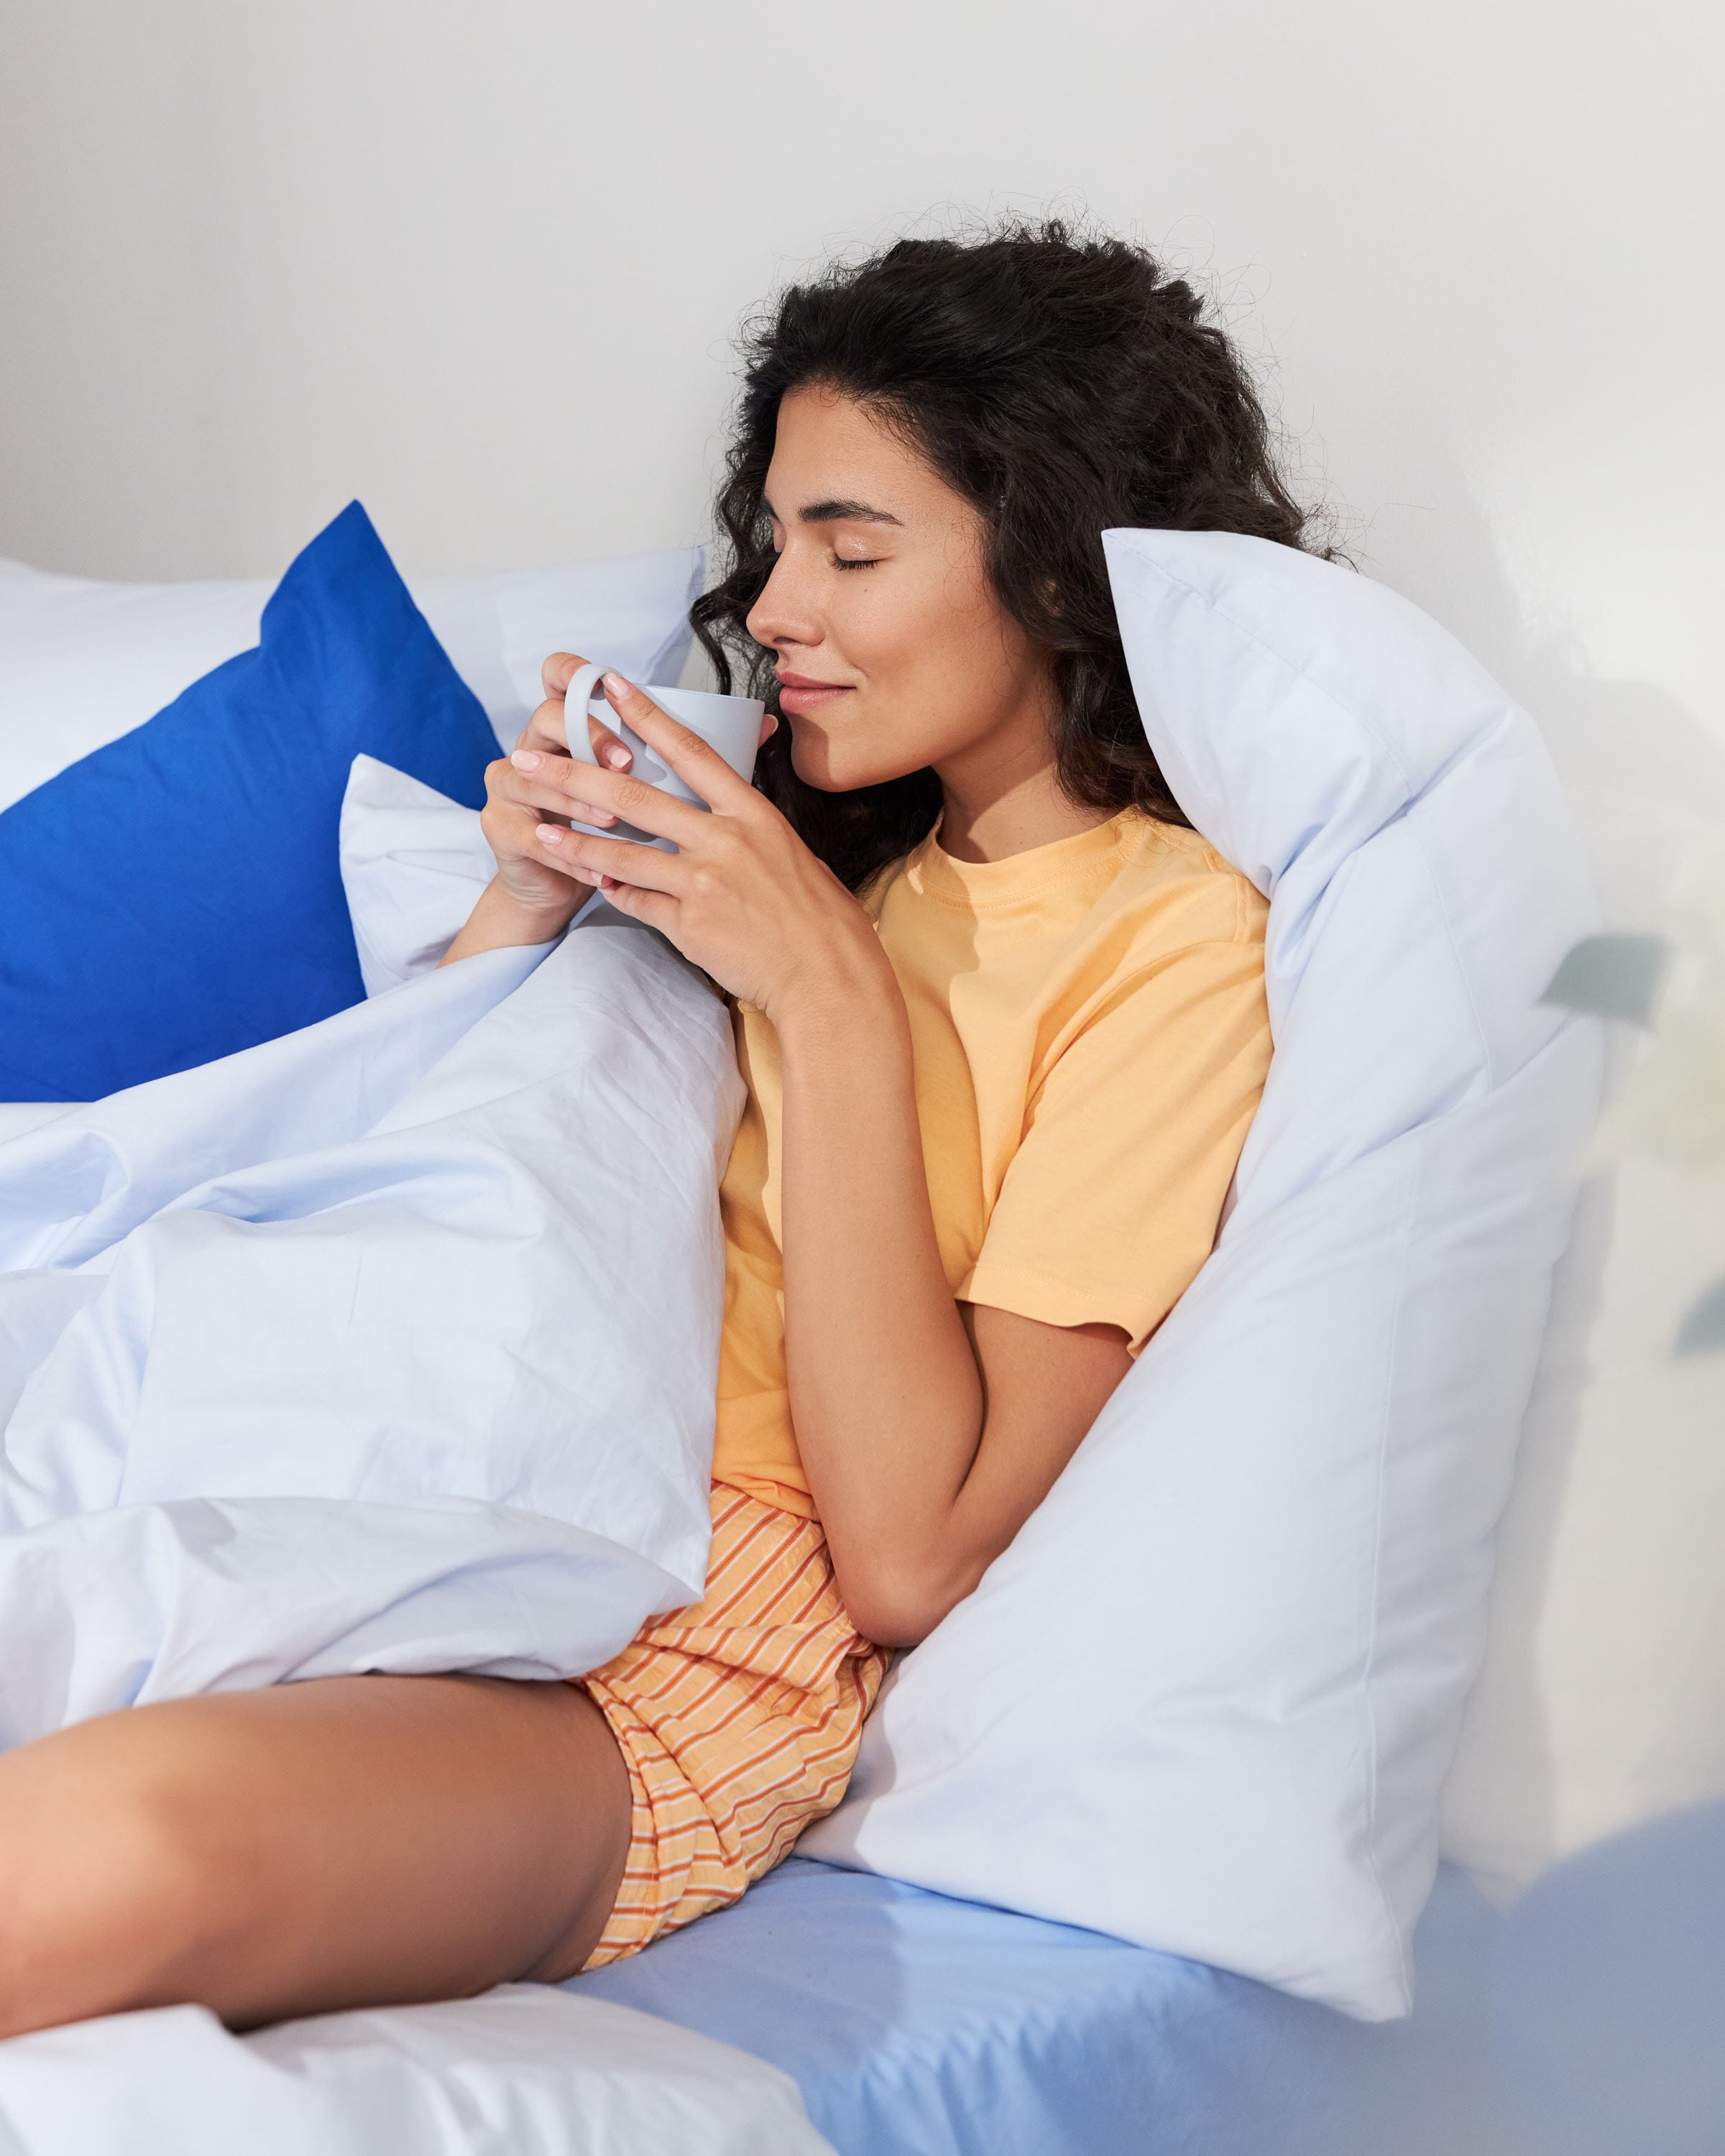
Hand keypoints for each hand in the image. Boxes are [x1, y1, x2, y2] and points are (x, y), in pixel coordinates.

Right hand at [472, 652, 643, 933]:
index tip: (611, 685)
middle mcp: (530, 747)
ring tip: (612, 823)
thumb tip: (740, 732)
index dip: (574, 672)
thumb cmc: (604, 833)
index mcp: (563, 729)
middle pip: (545, 717)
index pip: (557, 677)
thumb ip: (663, 760)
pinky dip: (571, 857)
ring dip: (577, 801)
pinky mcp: (499, 826)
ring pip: (534, 779)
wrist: (554, 888)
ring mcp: (508, 785)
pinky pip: (534, 837)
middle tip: (625, 763)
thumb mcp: (635, 790)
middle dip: (588, 737)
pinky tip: (600, 874)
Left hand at [506, 670, 888, 1022]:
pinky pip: (637, 901)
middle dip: (574, 776)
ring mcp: (703, 883)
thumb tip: (722, 806)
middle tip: (531, 761)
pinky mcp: (688, 925)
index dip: (645, 715)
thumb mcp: (791, 850)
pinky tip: (595, 882)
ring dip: (576, 841)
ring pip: (621, 853)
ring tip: (543, 830)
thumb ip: (747, 826)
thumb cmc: (819, 916)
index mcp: (752, 813)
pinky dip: (614, 890)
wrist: (827, 976)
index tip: (609, 687)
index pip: (689, 750)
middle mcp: (723, 840)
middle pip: (633, 795)